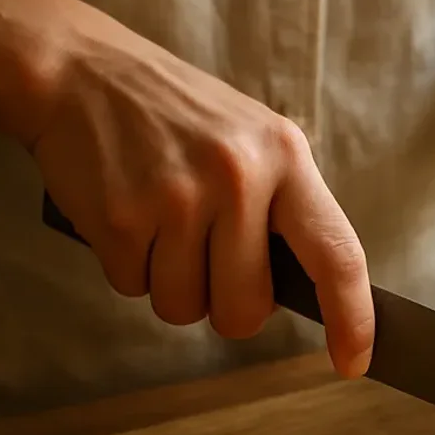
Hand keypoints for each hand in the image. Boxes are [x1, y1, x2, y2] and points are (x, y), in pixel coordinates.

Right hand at [29, 19, 373, 376]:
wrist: (80, 73)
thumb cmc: (178, 118)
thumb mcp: (253, 140)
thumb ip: (283, 209)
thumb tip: (306, 294)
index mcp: (286, 159)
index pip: (338, 255)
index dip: (352, 319)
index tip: (354, 361)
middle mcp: (240, 178)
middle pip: (248, 309)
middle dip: (227, 306)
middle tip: (207, 260)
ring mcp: (179, 199)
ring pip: (186, 308)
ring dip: (172, 286)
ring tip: (162, 227)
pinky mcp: (123, 219)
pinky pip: (134, 289)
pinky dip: (129, 268)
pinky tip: (128, 218)